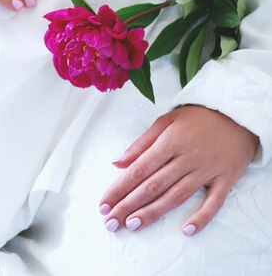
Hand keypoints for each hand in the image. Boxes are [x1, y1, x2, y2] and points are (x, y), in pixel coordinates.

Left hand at [99, 105, 258, 235]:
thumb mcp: (167, 120)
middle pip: (153, 186)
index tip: (104, 204)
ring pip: (177, 195)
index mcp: (169, 142)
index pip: (139, 170)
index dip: (119, 189)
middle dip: (129, 205)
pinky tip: (187, 229)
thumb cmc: (199, 117)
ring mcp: (207, 170)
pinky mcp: (225, 179)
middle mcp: (187, 158)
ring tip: (134, 224)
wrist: (239, 114)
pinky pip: (214, 202)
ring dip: (154, 212)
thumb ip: (141, 143)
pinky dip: (202, 216)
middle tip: (112, 222)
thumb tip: (118, 162)